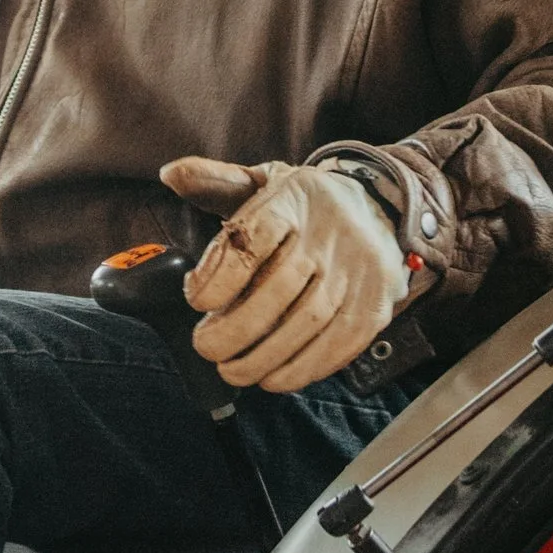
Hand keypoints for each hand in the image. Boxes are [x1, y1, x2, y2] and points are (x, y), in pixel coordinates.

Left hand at [162, 154, 407, 393]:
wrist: (381, 210)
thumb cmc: (306, 207)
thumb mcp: (264, 183)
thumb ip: (216, 182)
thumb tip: (171, 174)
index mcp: (296, 198)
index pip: (257, 235)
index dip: (221, 274)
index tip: (196, 300)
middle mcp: (331, 231)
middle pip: (281, 287)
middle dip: (236, 329)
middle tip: (206, 348)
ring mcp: (359, 269)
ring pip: (309, 321)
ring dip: (265, 357)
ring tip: (232, 371)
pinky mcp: (375, 303)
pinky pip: (340, 344)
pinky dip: (303, 368)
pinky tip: (274, 377)